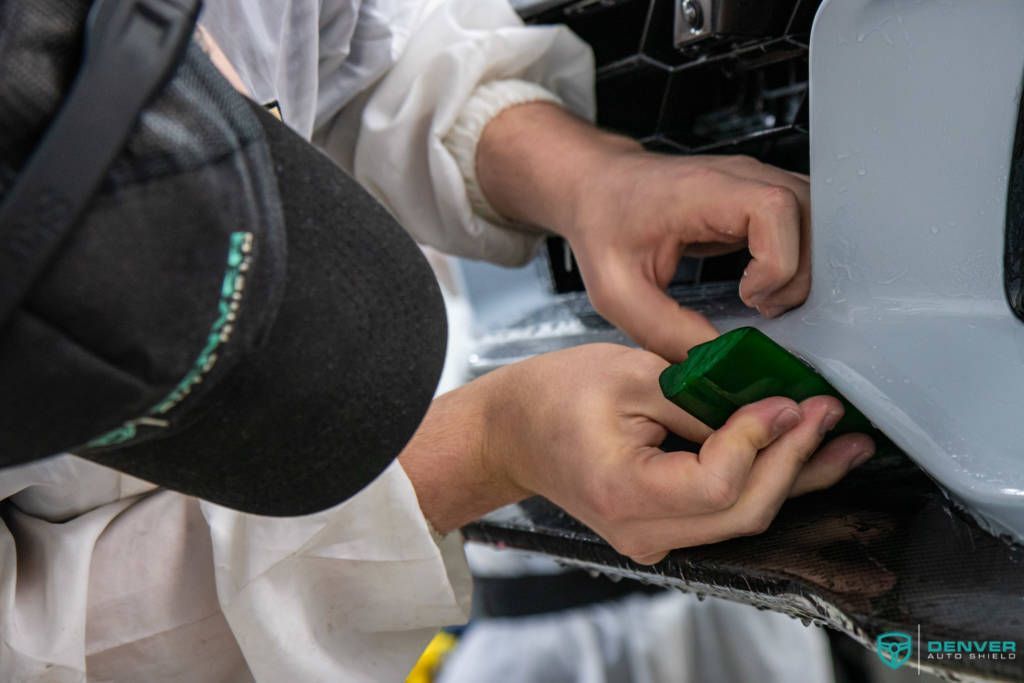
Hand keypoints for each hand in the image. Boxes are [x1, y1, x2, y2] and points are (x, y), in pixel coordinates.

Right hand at [400, 344, 874, 563]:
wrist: (512, 432)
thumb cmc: (554, 395)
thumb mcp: (628, 374)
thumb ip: (700, 396)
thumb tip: (768, 407)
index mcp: (623, 491)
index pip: (715, 486)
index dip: (759, 443)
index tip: (785, 401)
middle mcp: (641, 532)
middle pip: (742, 512)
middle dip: (795, 461)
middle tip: (829, 415)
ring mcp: (652, 538)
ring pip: (743, 519)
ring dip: (794, 477)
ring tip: (842, 443)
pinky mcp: (662, 528)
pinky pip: (725, 513)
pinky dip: (764, 481)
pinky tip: (799, 457)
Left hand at [565, 153, 810, 359]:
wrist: (597, 189)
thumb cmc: (604, 226)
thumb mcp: (617, 291)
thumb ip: (664, 331)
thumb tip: (714, 362)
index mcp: (707, 191)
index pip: (777, 210)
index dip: (776, 263)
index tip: (747, 296)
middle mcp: (743, 178)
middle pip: (813, 216)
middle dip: (798, 275)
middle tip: (759, 307)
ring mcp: (757, 183)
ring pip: (820, 221)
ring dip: (803, 270)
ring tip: (761, 299)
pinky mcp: (760, 198)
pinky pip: (804, 227)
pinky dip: (796, 262)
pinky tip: (762, 286)